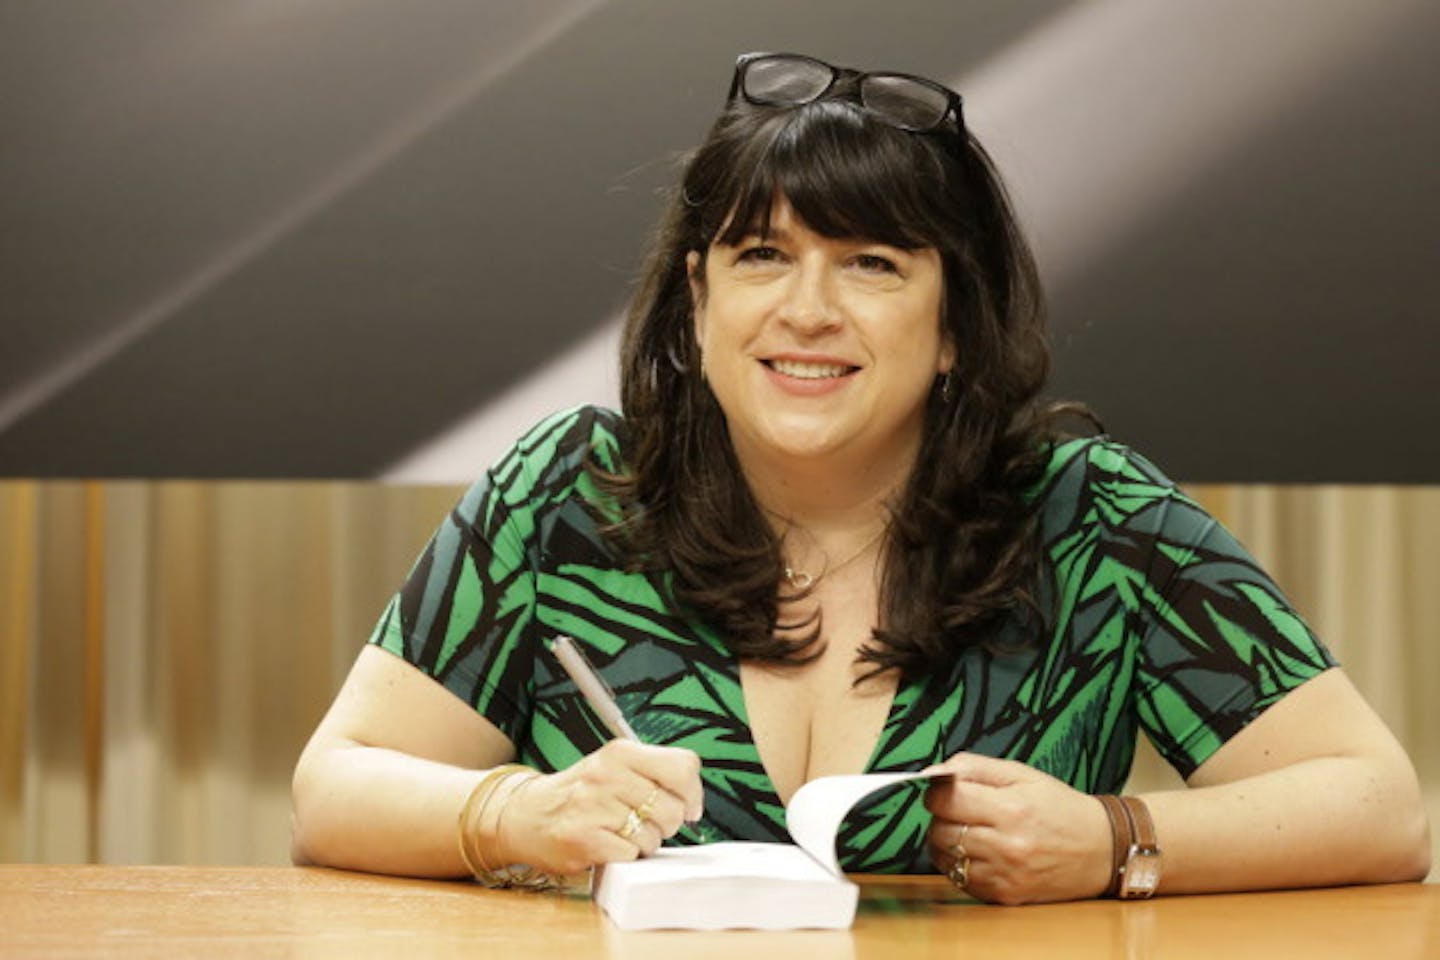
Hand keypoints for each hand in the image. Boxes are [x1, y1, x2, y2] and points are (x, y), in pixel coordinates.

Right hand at [495, 740, 703, 873]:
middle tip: (643, 822)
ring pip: (652, 836)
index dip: (692, 794)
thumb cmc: (581, 794)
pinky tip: (607, 845)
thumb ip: (656, 773)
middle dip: (666, 824)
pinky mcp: (584, 838)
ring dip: (643, 843)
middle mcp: (607, 774)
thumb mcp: (616, 768)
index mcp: (620, 752)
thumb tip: (693, 802)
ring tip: (619, 832)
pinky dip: (624, 857)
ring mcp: (593, 806)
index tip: (687, 806)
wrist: (527, 815)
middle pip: (672, 809)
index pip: (683, 767)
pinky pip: (630, 855)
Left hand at [923, 753, 1112, 904]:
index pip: (945, 800)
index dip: (937, 792)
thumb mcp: (1023, 774)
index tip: (944, 791)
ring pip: (946, 857)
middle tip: (957, 811)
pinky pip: (960, 880)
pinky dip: (959, 865)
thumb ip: (975, 767)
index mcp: (1011, 809)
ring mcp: (1005, 874)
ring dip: (946, 842)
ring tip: (966, 831)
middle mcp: (1006, 845)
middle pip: (941, 830)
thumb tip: (935, 771)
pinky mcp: (1005, 895)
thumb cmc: (1060, 807)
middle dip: (940, 817)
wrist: (1102, 850)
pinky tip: (977, 853)